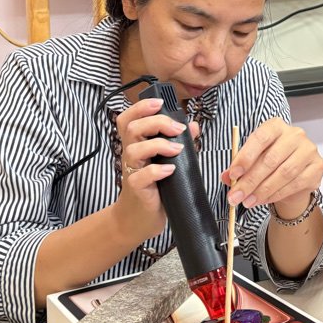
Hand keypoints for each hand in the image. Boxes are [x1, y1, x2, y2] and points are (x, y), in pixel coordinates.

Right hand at [114, 97, 198, 244]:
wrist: (141, 218)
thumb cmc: (155, 187)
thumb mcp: (168, 161)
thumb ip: (179, 142)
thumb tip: (193, 125)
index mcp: (136, 144)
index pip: (129, 118)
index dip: (141, 107)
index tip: (160, 104)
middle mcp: (131, 155)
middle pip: (132, 128)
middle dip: (157, 122)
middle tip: (177, 129)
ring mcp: (131, 171)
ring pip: (134, 149)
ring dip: (158, 145)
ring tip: (177, 150)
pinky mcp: (136, 189)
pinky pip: (141, 176)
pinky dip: (157, 171)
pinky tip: (171, 170)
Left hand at [222, 118, 322, 208]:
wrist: (296, 173)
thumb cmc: (272, 162)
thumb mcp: (253, 160)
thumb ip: (240, 167)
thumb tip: (226, 177)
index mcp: (276, 126)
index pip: (261, 138)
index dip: (246, 156)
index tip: (233, 174)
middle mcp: (295, 134)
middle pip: (271, 159)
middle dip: (250, 181)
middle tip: (236, 195)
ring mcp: (308, 150)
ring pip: (284, 173)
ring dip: (262, 191)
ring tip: (248, 201)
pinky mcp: (318, 166)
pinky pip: (296, 184)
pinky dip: (277, 194)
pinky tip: (264, 200)